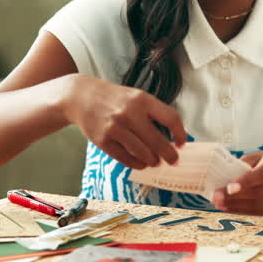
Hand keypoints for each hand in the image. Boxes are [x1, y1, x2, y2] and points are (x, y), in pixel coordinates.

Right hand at [63, 75, 185, 170]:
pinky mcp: (103, 141)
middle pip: (158, 141)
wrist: (81, 97)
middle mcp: (129, 113)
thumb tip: (173, 137)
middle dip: (169, 155)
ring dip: (153, 161)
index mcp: (142, 100)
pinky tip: (141, 163)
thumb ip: (153, 113)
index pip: (170, 118)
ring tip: (155, 161)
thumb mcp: (136, 97)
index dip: (180, 133)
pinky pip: (125, 159)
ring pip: (143, 153)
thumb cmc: (113, 98)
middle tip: (173, 160)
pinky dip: (137, 164)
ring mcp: (114, 128)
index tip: (182, 143)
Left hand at [211, 149, 262, 215]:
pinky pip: (260, 212)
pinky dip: (243, 211)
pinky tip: (230, 208)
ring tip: (219, 204)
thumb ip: (246, 164)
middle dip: (235, 196)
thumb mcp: (260, 156)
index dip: (246, 181)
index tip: (229, 188)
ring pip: (259, 205)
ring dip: (236, 206)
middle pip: (259, 192)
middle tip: (216, 197)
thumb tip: (225, 177)